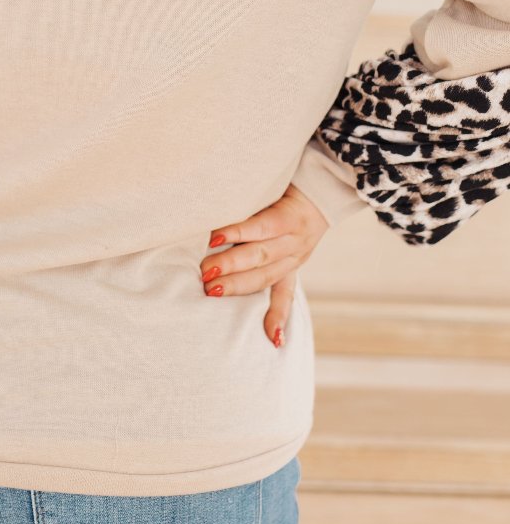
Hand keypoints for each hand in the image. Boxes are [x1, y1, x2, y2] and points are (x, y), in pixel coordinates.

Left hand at [199, 185, 329, 346]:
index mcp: (289, 216)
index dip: (238, 230)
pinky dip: (278, 317)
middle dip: (230, 263)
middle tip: (203, 269)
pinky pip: (286, 296)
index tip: (213, 236)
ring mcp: (294, 258)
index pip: (262, 226)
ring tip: (212, 290)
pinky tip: (273, 339)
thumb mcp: (270, 184)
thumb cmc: (283, 185)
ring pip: (266, 275)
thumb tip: (212, 198)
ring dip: (238, 286)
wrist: (319, 196)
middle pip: (260, 254)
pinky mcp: (293, 271)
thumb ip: (248, 195)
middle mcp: (293, 241)